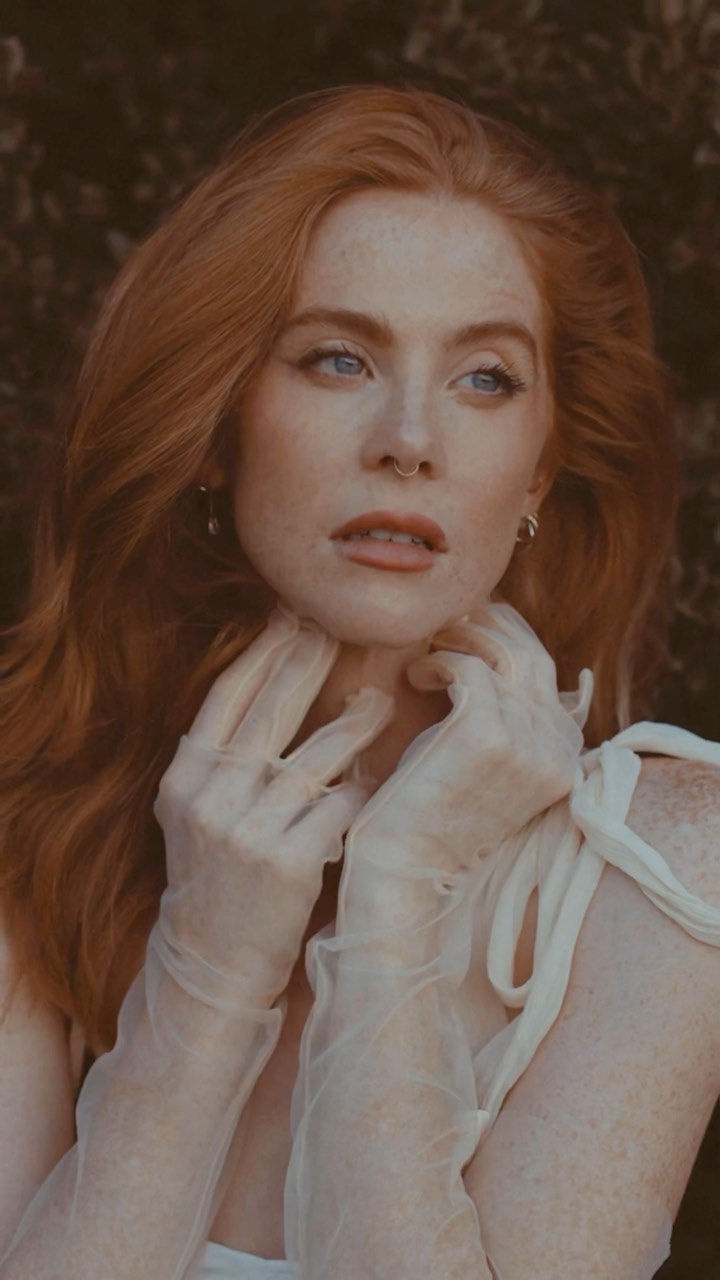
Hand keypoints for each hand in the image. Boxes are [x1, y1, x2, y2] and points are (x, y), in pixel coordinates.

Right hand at [152, 604, 393, 1005]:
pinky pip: (339, 809)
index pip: (226, 697)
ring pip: (314, 758)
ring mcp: (247, 830)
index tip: (291, 613)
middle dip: (306, 662)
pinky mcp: (288, 863)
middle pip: (269, 712)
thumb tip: (268, 686)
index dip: (262, 651)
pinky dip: (359, 794)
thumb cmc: (215, 880)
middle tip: (337, 627)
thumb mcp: (195, 814)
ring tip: (380, 701)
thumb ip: (221, 760)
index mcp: (184, 778)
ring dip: (353, 725)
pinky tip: (376, 784)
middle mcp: (209, 797)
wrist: (210, 965)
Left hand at [342, 603, 590, 892]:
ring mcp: (527, 743)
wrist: (404, 870)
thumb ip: (510, 719)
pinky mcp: (487, 736)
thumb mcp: (486, 762)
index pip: (546, 671)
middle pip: (532, 654)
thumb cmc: (432, 814)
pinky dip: (438, 662)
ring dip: (459, 639)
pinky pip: (468, 668)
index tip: (468, 628)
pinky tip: (415, 678)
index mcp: (566, 758)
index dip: (507, 637)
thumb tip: (503, 656)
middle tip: (445, 624)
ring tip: (429, 649)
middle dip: (487, 626)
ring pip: (501, 654)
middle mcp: (558, 750)